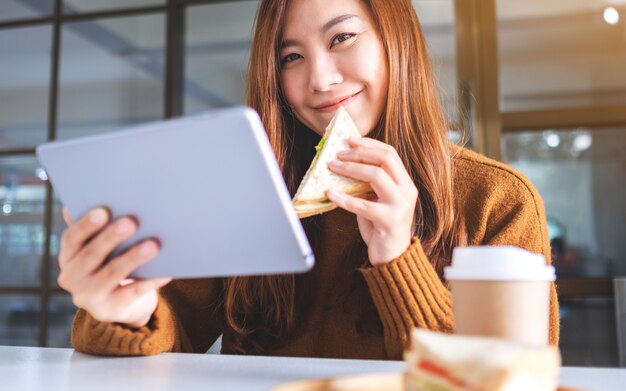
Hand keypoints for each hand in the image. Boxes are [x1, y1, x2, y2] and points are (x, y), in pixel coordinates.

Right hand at [57, 207, 170, 327]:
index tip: (102, 211)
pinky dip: (150, 281)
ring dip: (133, 257)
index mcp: (68, 258)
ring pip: (112, 274)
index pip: (71, 239)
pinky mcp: (110, 310)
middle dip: (111, 237)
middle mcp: (72, 278)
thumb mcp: (99, 248)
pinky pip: (133, 292)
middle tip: (132, 221)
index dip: (85, 225)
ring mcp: (89, 297)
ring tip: (153, 244)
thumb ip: (96, 229)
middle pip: (92, 255)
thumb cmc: (110, 264)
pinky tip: (166, 271)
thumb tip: (94, 198)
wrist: (119, 305)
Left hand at [326, 137, 417, 265]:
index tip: (349, 140)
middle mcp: (407, 191)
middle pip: (385, 159)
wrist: (393, 257)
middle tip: (338, 154)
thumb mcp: (378, 200)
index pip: (390, 153)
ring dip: (350, 169)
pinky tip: (330, 193)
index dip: (369, 144)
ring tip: (332, 167)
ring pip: (376, 176)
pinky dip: (343, 198)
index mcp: (405, 183)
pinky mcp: (389, 221)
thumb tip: (343, 163)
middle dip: (359, 153)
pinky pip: (362, 205)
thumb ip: (368, 183)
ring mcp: (400, 206)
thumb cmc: (381, 226)